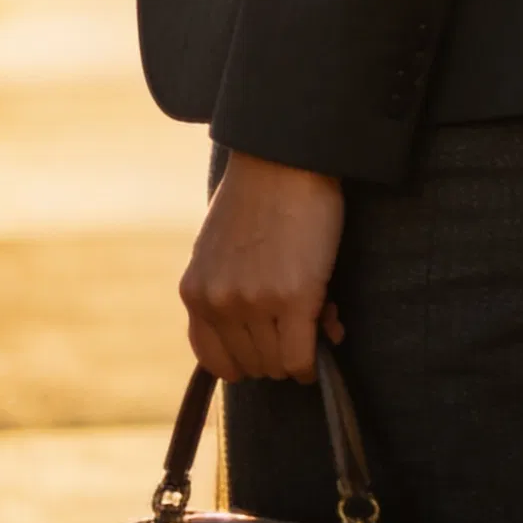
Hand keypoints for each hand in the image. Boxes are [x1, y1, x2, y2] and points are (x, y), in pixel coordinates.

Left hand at [181, 150, 345, 382]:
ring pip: (277, 364)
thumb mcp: (221, 250)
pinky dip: (314, 360)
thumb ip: (231, 293)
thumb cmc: (258, 196)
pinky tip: (327, 333)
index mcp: (195, 292)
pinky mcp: (294, 298)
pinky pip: (301, 358)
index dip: (247, 356)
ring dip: (298, 349)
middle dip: (278, 349)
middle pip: (251, 365)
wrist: (285, 157)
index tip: (267, 340)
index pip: (216, 360)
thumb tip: (270, 337)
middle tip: (298, 321)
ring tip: (315, 313)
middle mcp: (218, 303)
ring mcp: (254, 303)